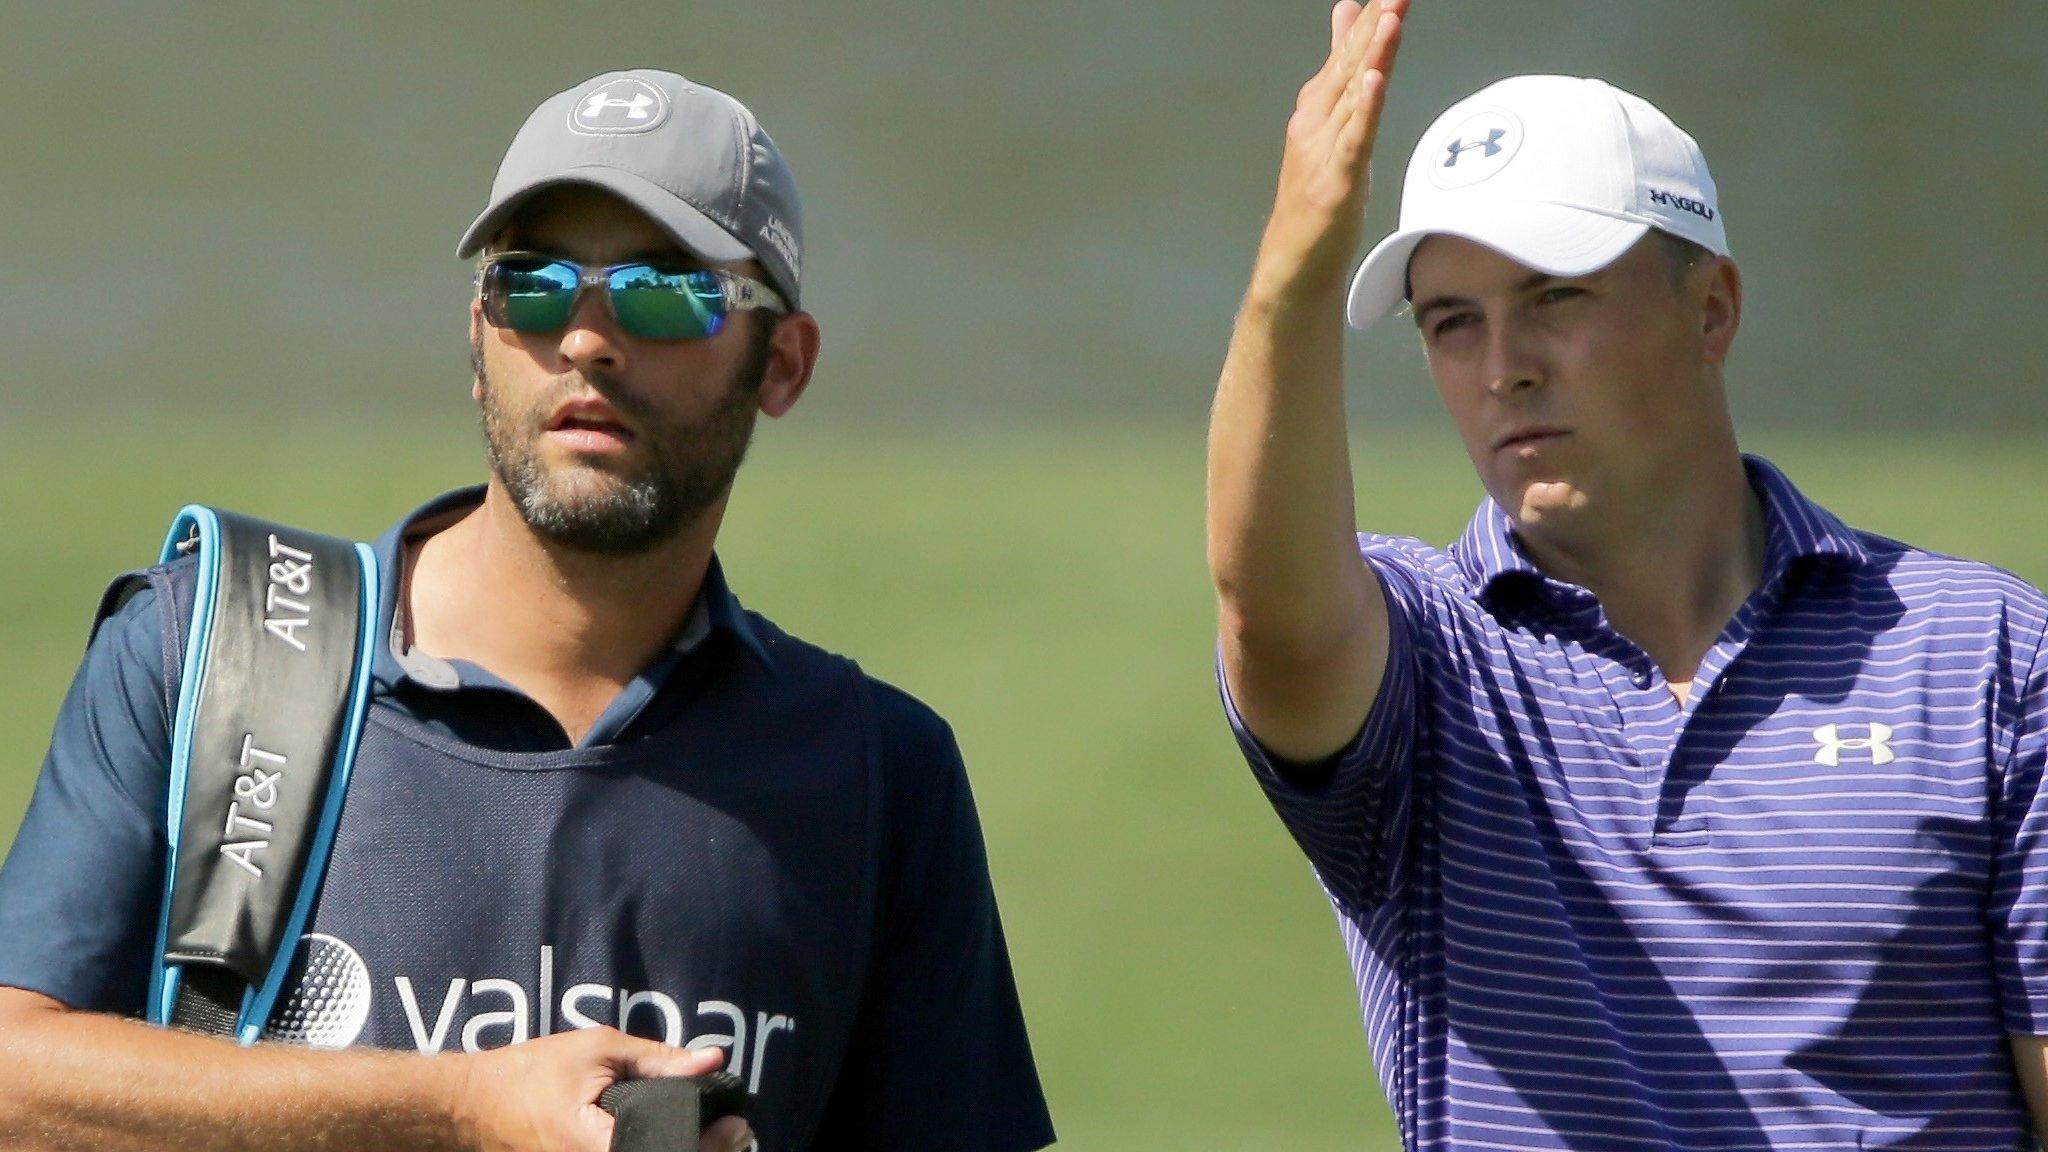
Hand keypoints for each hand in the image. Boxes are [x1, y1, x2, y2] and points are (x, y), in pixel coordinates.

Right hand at [453, 1027, 755, 1151]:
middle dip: (701, 1149)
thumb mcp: (599, 1050)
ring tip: (712, 1133)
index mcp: (597, 1145)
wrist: (475, 1103)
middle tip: (735, 1130)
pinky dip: (657, 1147)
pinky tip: (680, 1137)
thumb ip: (658, 1058)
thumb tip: (712, 1060)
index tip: (736, 1123)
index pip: (665, 1149)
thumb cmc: (532, 1072)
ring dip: (683, 1150)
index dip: (706, 1141)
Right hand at [1251, 0, 1409, 302]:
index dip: (1373, 16)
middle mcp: (1317, 120)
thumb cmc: (1316, 192)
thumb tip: (1349, 13)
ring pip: (1355, 95)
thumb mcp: (1335, 125)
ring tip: (1391, 17)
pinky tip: (1375, 82)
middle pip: (1353, 63)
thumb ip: (1342, 68)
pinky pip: (1354, 140)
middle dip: (1377, 23)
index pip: (1350, 51)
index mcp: (1318, 105)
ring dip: (1374, 55)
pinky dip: (1365, 110)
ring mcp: (1324, 149)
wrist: (1293, 259)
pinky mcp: (1335, 181)